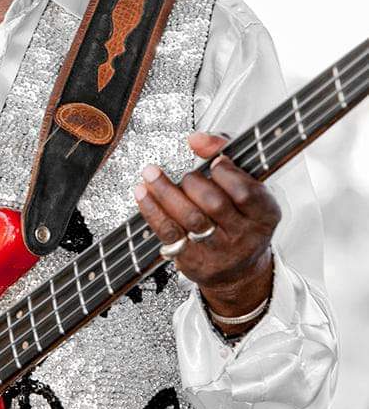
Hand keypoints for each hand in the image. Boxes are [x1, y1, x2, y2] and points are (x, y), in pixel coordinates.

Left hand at [133, 130, 280, 318]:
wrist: (238, 270)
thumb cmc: (239, 216)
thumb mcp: (247, 186)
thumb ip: (225, 153)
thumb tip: (198, 138)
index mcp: (264, 214)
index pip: (246, 192)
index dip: (227, 173)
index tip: (215, 162)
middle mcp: (244, 236)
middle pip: (215, 204)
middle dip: (194, 183)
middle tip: (187, 176)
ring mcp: (218, 251)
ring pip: (189, 218)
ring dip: (165, 191)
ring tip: (151, 174)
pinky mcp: (193, 261)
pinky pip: (169, 232)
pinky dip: (152, 210)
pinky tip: (143, 193)